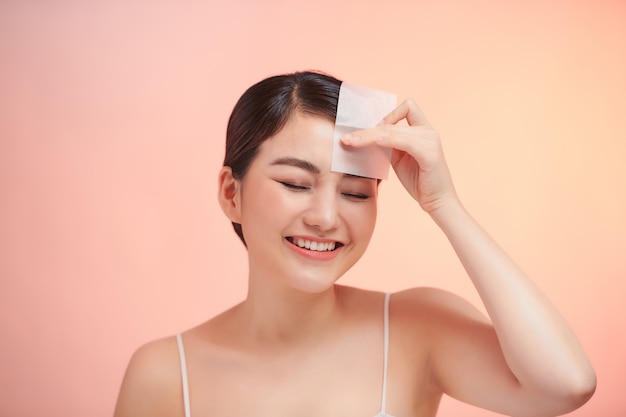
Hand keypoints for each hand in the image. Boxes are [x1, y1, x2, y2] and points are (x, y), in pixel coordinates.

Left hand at [341, 99, 458, 213]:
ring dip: (369, 136)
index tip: (371, 131)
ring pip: (392, 131)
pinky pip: (403, 141)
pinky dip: (386, 140)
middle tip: (347, 138)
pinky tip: (373, 143)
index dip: (387, 115)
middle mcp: (428, 131)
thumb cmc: (420, 182)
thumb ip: (388, 146)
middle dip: (366, 130)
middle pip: (391, 123)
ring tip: (352, 142)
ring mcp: (430, 140)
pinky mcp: (429, 153)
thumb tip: (366, 138)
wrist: (438, 202)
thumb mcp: (399, 159)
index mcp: (423, 131)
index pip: (406, 108)